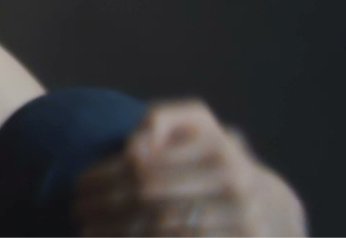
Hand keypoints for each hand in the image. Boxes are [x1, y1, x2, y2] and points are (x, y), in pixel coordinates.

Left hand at [73, 100, 307, 236]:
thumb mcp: (197, 127)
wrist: (268, 207)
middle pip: (149, 200)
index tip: (79, 185)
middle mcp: (235, 186)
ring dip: (116, 232)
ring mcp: (241, 222)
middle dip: (104, 206)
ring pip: (159, 230)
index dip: (104, 177)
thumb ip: (162, 120)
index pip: (144, 168)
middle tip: (77, 210)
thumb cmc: (215, 160)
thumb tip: (135, 145)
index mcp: (220, 151)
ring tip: (87, 230)